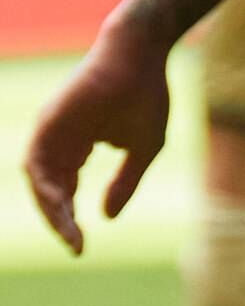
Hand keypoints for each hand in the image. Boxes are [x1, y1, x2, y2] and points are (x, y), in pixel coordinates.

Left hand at [24, 21, 173, 254]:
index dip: (71, 221)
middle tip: (74, 245)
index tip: (82, 248)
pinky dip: (43, 184)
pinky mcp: (48, 121)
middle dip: (60, 221)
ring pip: (39, 179)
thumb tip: (106, 218)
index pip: (66, 192)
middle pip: (49, 191)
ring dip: (49, 207)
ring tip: (67, 230)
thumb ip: (124, 183)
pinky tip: (59, 203)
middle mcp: (59, 143)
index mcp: (77, 149)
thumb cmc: (146, 98)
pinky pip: (36, 159)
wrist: (142, 56)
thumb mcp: (144, 150)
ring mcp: (51, 131)